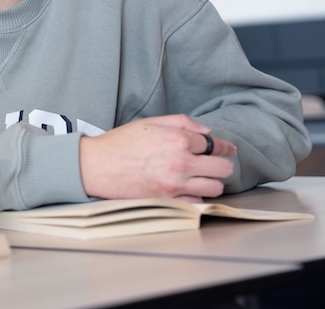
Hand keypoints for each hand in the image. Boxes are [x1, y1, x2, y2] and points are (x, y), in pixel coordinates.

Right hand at [79, 115, 236, 200]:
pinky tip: (189, 191)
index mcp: (177, 139)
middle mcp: (181, 162)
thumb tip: (206, 132)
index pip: (215, 145)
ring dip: (212, 182)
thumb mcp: (149, 123)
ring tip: (203, 179)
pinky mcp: (168, 200)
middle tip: (216, 165)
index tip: (228, 150)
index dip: (223, 147)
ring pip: (215, 188)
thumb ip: (181, 122)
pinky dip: (197, 197)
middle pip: (222, 168)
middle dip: (221, 165)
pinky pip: (197, 202)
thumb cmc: (120, 143)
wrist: (96, 166)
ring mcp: (176, 183)